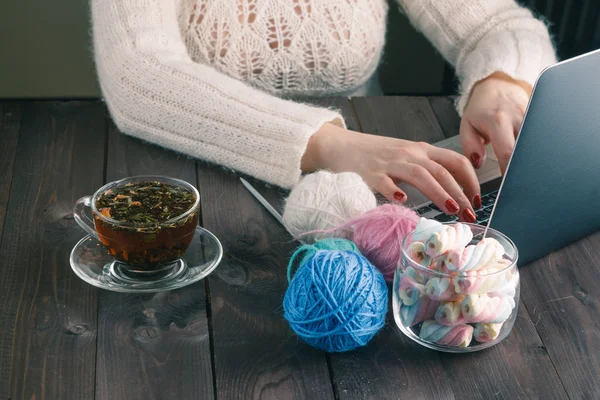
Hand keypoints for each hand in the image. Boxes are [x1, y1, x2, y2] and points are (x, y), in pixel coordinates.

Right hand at [301, 123, 478, 220]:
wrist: (342, 146)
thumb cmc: (376, 156)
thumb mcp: (406, 157)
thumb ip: (426, 169)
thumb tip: (453, 192)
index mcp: (421, 150)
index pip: (455, 161)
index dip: (470, 180)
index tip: (477, 199)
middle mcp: (410, 154)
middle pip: (442, 171)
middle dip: (460, 193)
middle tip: (470, 214)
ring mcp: (390, 162)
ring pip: (421, 175)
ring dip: (439, 192)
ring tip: (451, 209)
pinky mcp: (370, 172)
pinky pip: (384, 180)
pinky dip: (393, 189)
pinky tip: (402, 199)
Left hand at [461, 71, 531, 173]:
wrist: (498, 84)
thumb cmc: (481, 108)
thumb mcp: (467, 125)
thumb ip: (470, 145)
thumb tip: (478, 162)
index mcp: (498, 121)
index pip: (507, 151)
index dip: (509, 170)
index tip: (508, 184)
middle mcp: (519, 117)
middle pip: (527, 149)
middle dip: (524, 168)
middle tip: (518, 183)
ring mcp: (533, 116)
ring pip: (536, 143)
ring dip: (531, 159)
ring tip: (525, 173)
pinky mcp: (540, 117)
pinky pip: (540, 137)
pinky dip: (536, 149)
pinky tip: (532, 159)